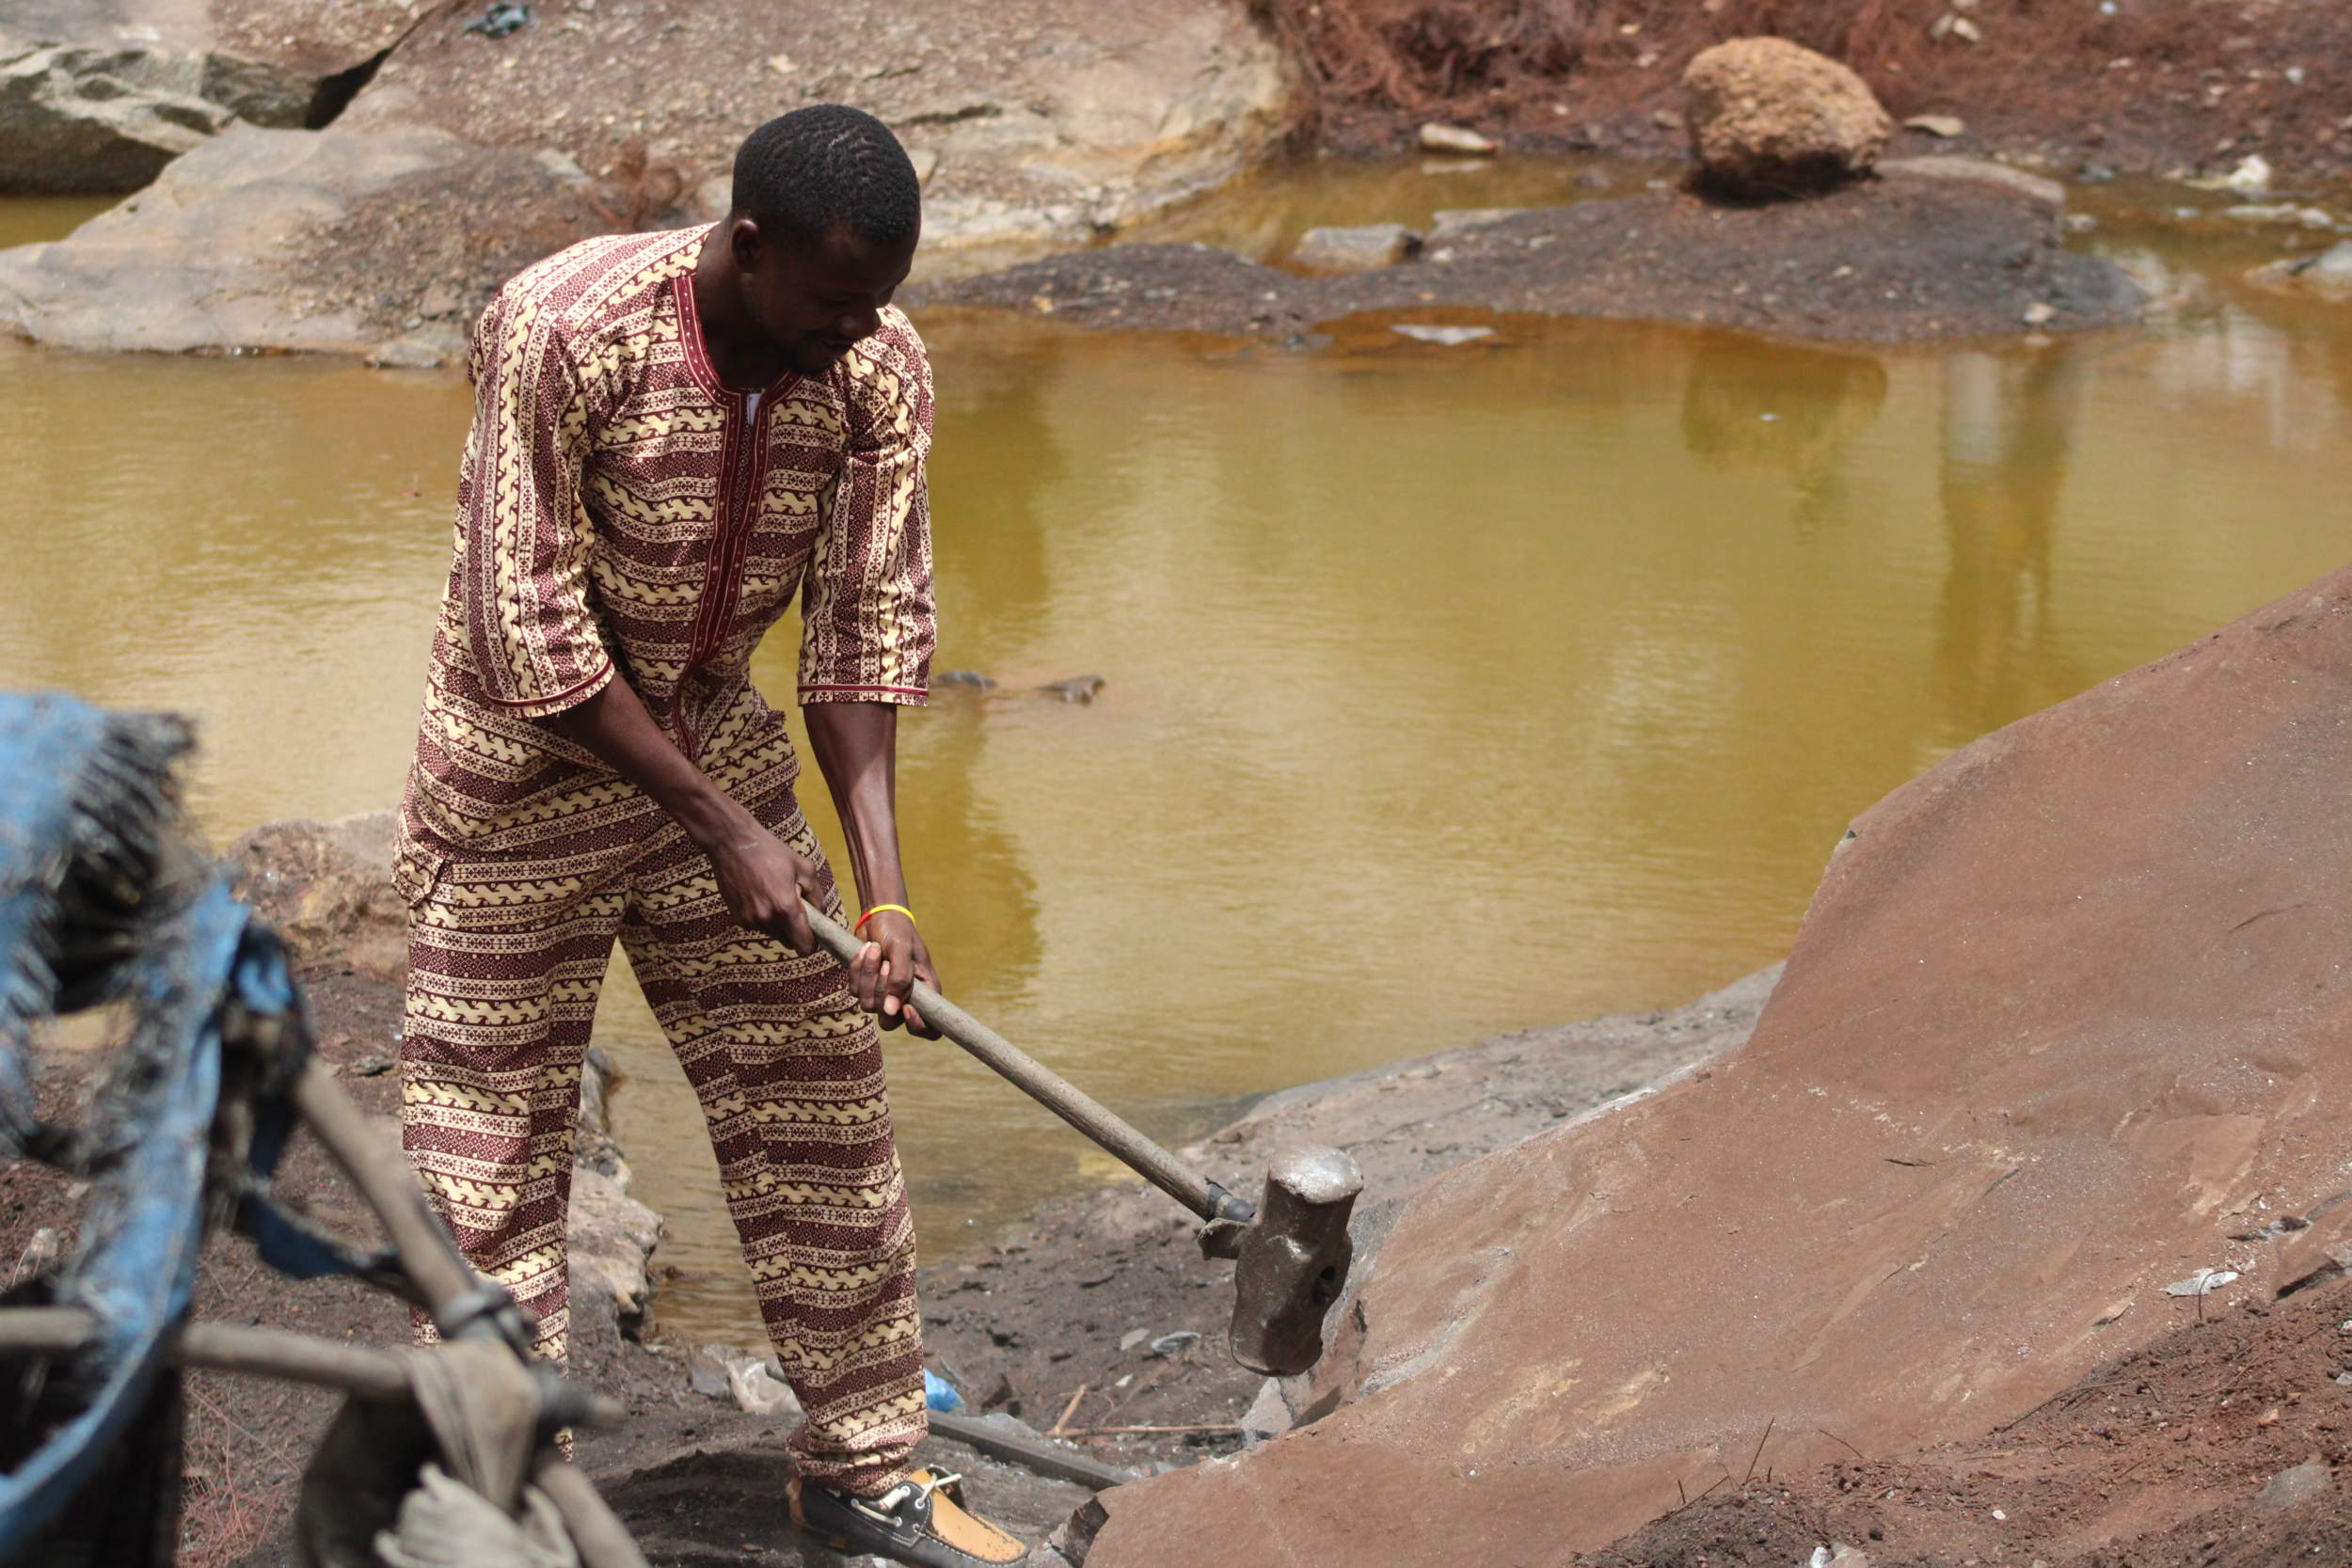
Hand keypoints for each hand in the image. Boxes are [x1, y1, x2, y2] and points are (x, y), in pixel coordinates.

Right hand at [707, 830, 824, 953]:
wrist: (732, 843)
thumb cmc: (771, 851)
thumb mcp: (804, 868)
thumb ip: (817, 896)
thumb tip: (821, 914)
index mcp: (785, 908)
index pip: (803, 946)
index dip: (812, 944)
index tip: (814, 935)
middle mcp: (766, 919)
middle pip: (789, 942)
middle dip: (796, 931)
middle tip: (795, 907)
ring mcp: (750, 920)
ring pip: (773, 934)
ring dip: (779, 923)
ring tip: (775, 895)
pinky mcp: (738, 918)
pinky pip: (758, 927)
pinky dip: (764, 918)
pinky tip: (760, 895)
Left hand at [850, 910, 941, 1038]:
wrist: (880, 917)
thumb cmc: (898, 931)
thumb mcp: (902, 951)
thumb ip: (900, 981)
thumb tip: (892, 1011)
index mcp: (927, 993)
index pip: (930, 1030)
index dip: (917, 1026)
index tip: (905, 1008)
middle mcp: (906, 999)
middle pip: (889, 1021)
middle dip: (881, 991)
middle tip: (886, 964)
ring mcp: (884, 996)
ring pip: (868, 1006)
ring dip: (868, 975)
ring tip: (874, 950)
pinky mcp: (866, 988)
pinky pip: (855, 992)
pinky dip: (856, 970)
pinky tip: (864, 951)